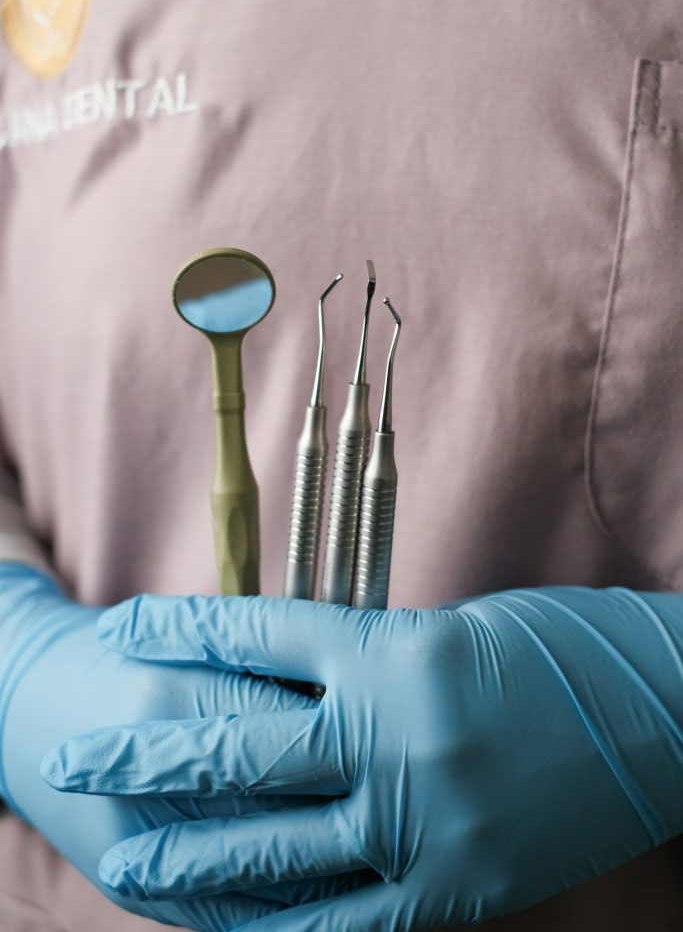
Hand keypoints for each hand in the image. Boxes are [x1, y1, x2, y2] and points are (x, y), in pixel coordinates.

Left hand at [44, 587, 682, 929]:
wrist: (659, 710)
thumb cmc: (556, 650)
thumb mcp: (449, 635)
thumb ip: (367, 665)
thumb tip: (289, 688)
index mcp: (395, 651)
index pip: (257, 633)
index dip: (182, 631)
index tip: (123, 630)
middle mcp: (395, 736)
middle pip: (242, 744)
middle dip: (147, 753)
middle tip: (73, 757)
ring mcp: (421, 821)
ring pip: (276, 847)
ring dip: (191, 858)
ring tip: (127, 862)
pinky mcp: (455, 888)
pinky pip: (345, 918)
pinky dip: (280, 925)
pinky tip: (230, 928)